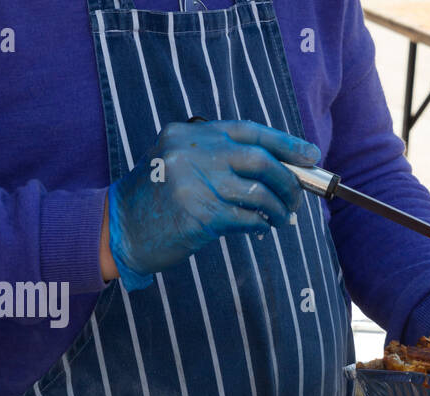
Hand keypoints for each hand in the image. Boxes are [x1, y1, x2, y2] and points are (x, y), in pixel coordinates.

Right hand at [106, 120, 319, 289]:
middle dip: (288, 180)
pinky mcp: (200, 215)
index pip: (249, 130)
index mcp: (189, 134)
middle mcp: (192, 152)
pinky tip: (261, 228)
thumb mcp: (180, 163)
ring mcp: (195, 183)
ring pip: (258, 192)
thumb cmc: (157, 200)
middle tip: (298, 198)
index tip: (311, 155)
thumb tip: (279, 168)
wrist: (118, 230)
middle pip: (260, 159)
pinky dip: (261, 224)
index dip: (285, 143)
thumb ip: (219, 158)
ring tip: (280, 218)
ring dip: (278, 208)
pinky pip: (247, 218)